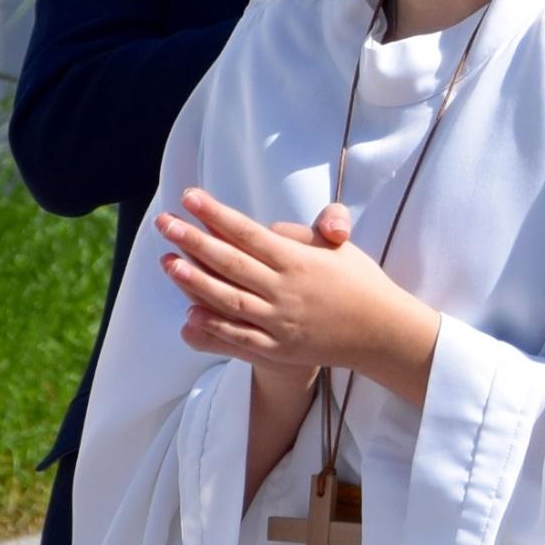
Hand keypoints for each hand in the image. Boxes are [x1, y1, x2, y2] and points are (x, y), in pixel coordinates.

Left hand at [157, 188, 440, 394]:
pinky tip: (190, 312)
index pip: (247, 232)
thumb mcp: (336, 248)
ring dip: (194, 280)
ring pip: (228, 298)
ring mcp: (279, 320)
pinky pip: (239, 335)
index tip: (189, 197)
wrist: (381, 330)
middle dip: (192, 240)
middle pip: (230, 261)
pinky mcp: (278, 347)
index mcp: (299, 259)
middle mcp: (285, 288)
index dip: (216, 214)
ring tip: (167, 263)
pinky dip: (214, 325)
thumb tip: (266, 230)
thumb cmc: (359, 281)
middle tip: (163, 222)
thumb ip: (299, 236)